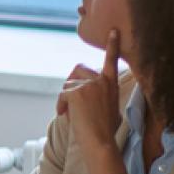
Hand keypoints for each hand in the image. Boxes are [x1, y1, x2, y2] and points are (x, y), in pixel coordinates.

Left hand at [58, 32, 123, 162]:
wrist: (101, 142)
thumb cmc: (104, 132)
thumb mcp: (109, 109)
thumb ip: (100, 96)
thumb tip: (85, 96)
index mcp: (111, 85)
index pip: (111, 61)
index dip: (112, 45)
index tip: (113, 31)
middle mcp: (102, 81)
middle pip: (77, 71)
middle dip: (71, 84)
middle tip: (71, 102)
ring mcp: (90, 85)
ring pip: (68, 84)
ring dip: (66, 99)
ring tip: (74, 114)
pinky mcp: (78, 91)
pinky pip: (62, 94)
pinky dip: (61, 106)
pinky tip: (66, 115)